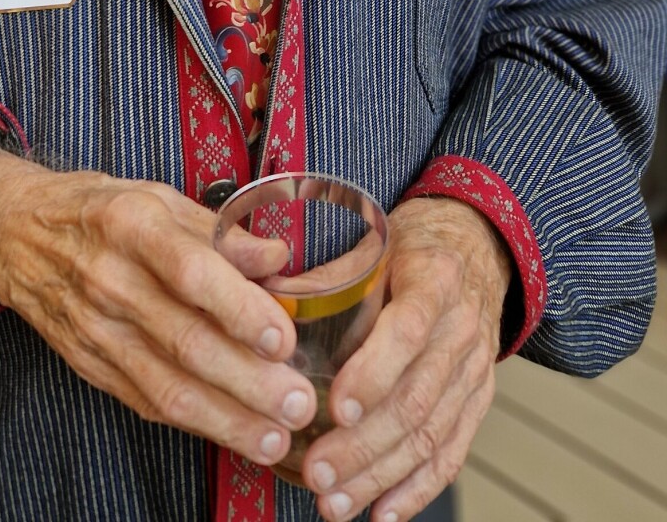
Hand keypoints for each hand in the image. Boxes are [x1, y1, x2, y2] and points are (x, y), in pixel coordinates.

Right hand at [0, 139, 317, 464]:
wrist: (15, 232)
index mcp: (132, 224)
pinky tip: (234, 432)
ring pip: (167, 385)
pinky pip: (146, 400)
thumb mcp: (157, 197)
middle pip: (186, 341)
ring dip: (227, 418)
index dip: (238, 309)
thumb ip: (219, 231)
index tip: (283, 336)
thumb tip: (277, 257)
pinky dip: (193, 421)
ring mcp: (96, 330)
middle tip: (299, 402)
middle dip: (248, 380)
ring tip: (276, 436)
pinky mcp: (90, 365)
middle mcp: (111, 280)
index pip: (191, 272)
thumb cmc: (98, 209)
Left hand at [299, 196, 511, 521]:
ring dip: (381, 476)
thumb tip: (259, 306)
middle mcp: (461, 328)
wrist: (474, 249)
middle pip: (416, 398)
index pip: (408, 331)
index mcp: (434, 280)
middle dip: (364, 444)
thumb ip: (326, 276)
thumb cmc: (410, 249)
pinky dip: (418, 490)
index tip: (335, 408)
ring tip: (334, 501)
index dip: (373, 373)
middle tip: (318, 472)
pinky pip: (452, 453)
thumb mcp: (373, 243)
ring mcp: (475, 369)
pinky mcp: (478, 401)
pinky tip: (382, 513)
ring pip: (431, 435)